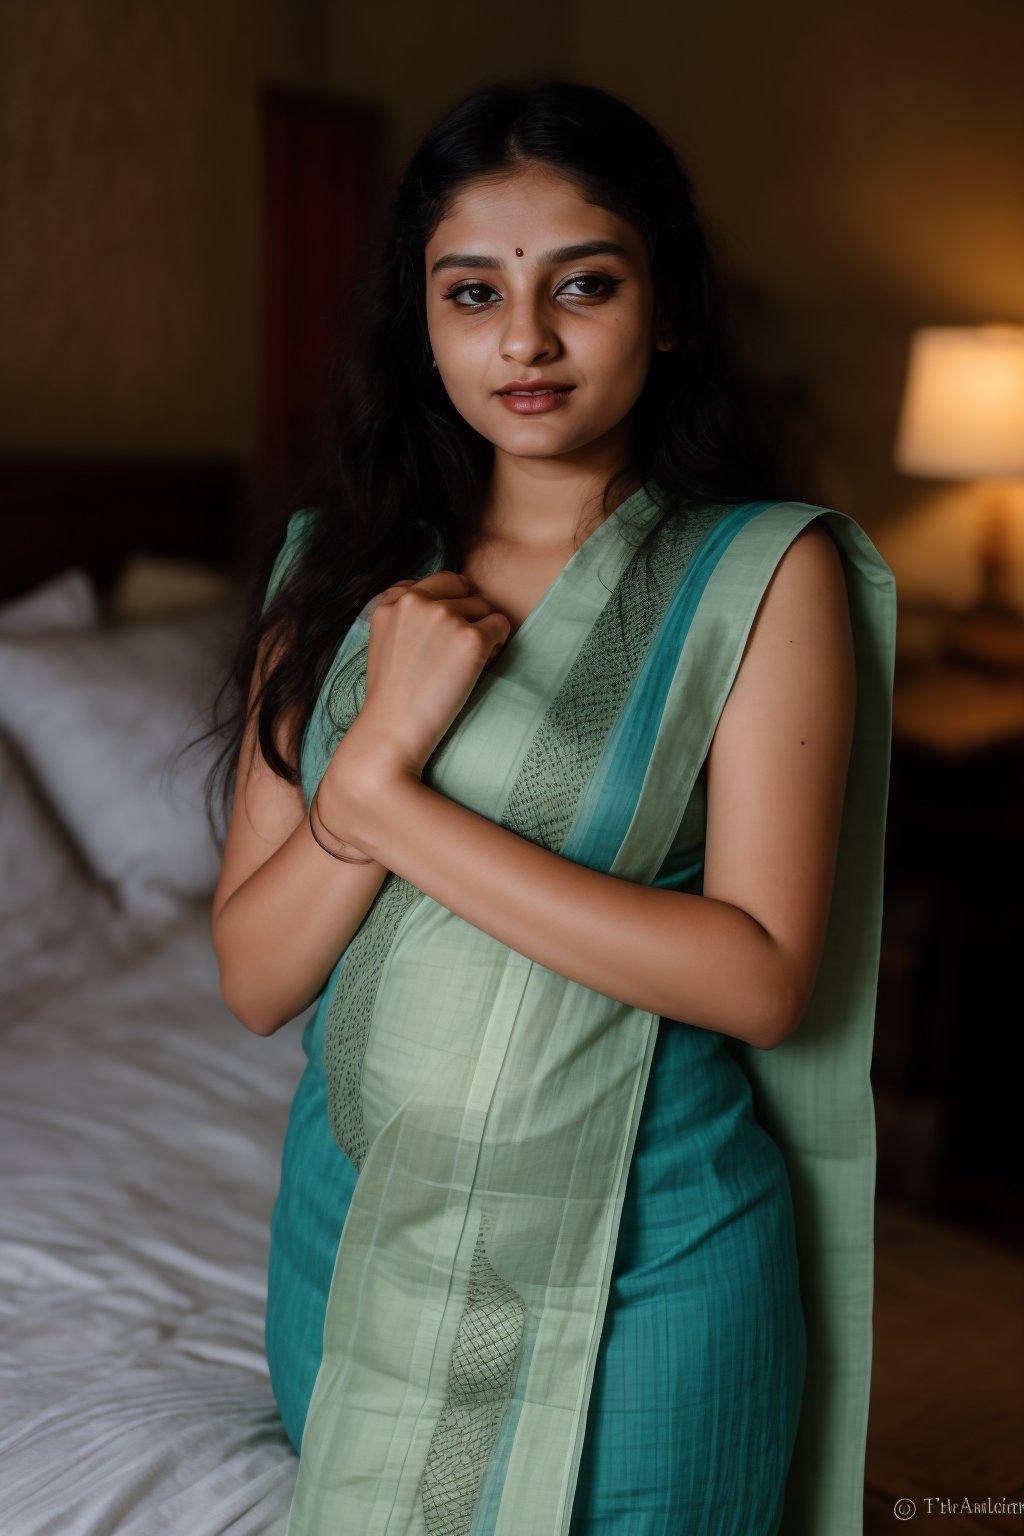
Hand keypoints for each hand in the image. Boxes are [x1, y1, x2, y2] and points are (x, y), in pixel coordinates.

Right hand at [337, 569, 510, 780]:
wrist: (392, 730)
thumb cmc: (391, 695)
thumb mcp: (383, 640)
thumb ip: (406, 613)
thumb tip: (445, 597)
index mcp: (391, 600)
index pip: (436, 581)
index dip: (448, 604)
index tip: (442, 635)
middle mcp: (416, 600)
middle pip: (462, 588)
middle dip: (467, 613)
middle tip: (456, 651)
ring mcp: (444, 616)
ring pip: (483, 605)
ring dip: (482, 630)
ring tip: (464, 663)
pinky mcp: (470, 637)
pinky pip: (501, 625)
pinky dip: (497, 645)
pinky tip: (477, 668)